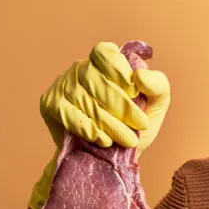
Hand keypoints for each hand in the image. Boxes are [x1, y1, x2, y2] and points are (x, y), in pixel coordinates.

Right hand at [28, 42, 170, 208]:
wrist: (113, 156)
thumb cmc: (135, 123)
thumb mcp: (155, 103)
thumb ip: (158, 85)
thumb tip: (141, 76)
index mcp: (105, 60)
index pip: (105, 53)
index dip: (119, 71)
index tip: (135, 92)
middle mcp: (80, 68)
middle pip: (95, 80)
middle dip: (122, 105)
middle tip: (141, 125)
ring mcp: (63, 85)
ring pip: (84, 100)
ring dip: (110, 123)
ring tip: (129, 140)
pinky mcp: (51, 104)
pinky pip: (68, 114)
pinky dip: (88, 128)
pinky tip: (104, 140)